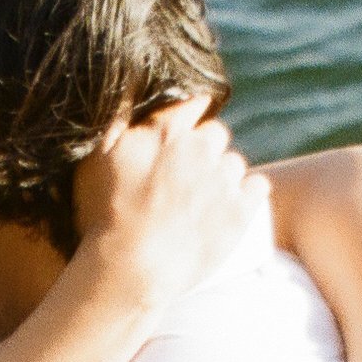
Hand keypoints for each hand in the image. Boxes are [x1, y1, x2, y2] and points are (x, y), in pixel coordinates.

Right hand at [71, 99, 266, 311]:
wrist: (132, 270)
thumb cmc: (109, 214)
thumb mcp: (103, 158)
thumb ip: (125, 120)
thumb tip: (140, 92)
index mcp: (169, 133)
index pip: (193, 107)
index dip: (188, 120)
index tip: (182, 135)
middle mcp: (201, 150)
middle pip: (216, 134)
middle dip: (205, 149)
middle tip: (185, 177)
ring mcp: (224, 181)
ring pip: (234, 163)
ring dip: (223, 174)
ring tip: (202, 200)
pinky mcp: (240, 212)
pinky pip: (259, 186)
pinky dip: (249, 192)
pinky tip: (231, 205)